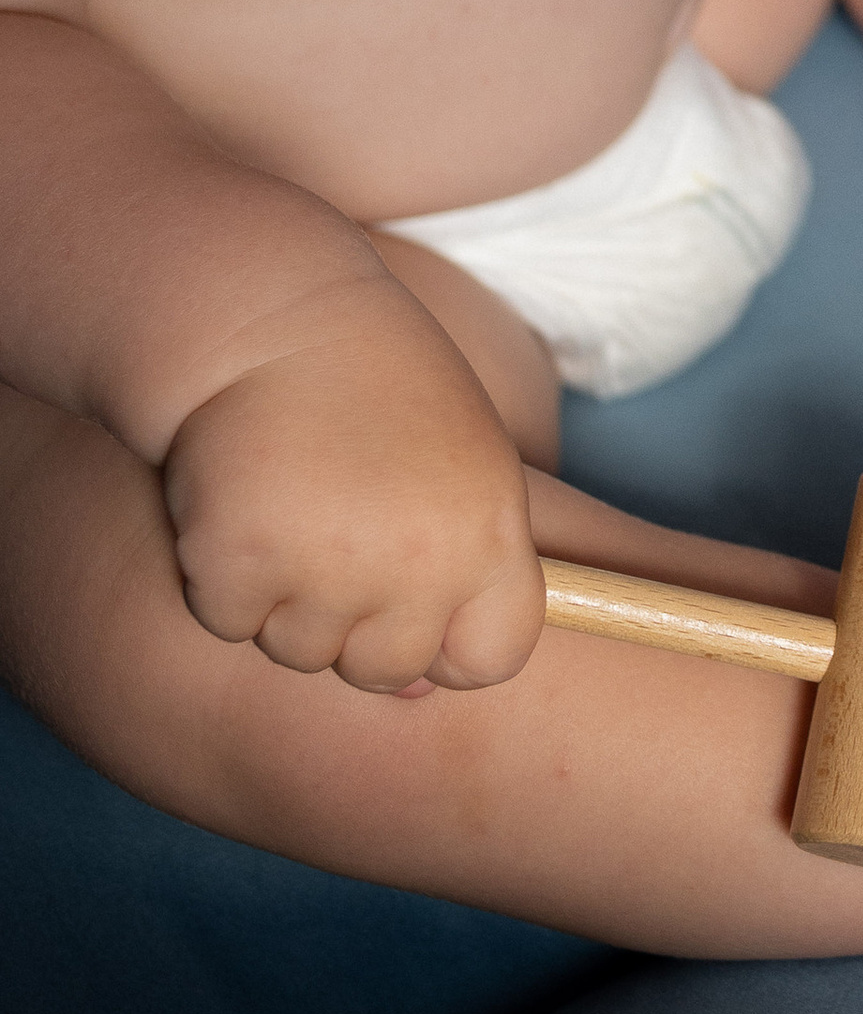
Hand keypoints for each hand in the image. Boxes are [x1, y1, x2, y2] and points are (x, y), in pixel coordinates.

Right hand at [160, 277, 544, 694]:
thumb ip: (454, 574)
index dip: (449, 643)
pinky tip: (238, 497)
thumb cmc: (375, 385)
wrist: (269, 316)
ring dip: (282, 594)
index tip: (417, 597)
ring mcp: (326, 571)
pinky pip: (225, 620)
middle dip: (354, 621)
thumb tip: (415, 697)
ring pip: (296, 650)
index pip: (492, 659)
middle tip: (335, 523)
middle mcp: (417, 567)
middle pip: (385, 670)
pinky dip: (219, 573)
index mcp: (489, 536)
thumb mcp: (457, 464)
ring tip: (289, 496)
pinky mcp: (237, 565)